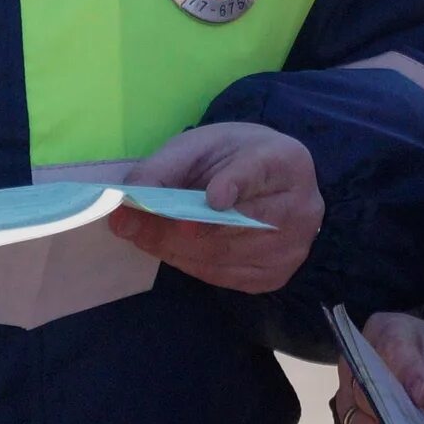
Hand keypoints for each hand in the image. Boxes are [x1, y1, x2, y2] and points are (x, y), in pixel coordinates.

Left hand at [114, 122, 322, 293]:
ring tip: (141, 234)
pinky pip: (223, 276)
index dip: (236, 184)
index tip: (212, 197)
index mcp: (284, 161)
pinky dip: (188, 263)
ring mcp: (292, 248)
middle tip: (131, 224)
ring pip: (223, 255)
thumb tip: (123, 204)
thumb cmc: (231, 159)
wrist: (271, 184)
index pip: (260, 172)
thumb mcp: (198, 147)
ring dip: (173, 248)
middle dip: (176, 227)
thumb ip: (162, 169)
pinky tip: (170, 248)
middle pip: (235, 224)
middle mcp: (299, 208)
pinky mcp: (275, 275)